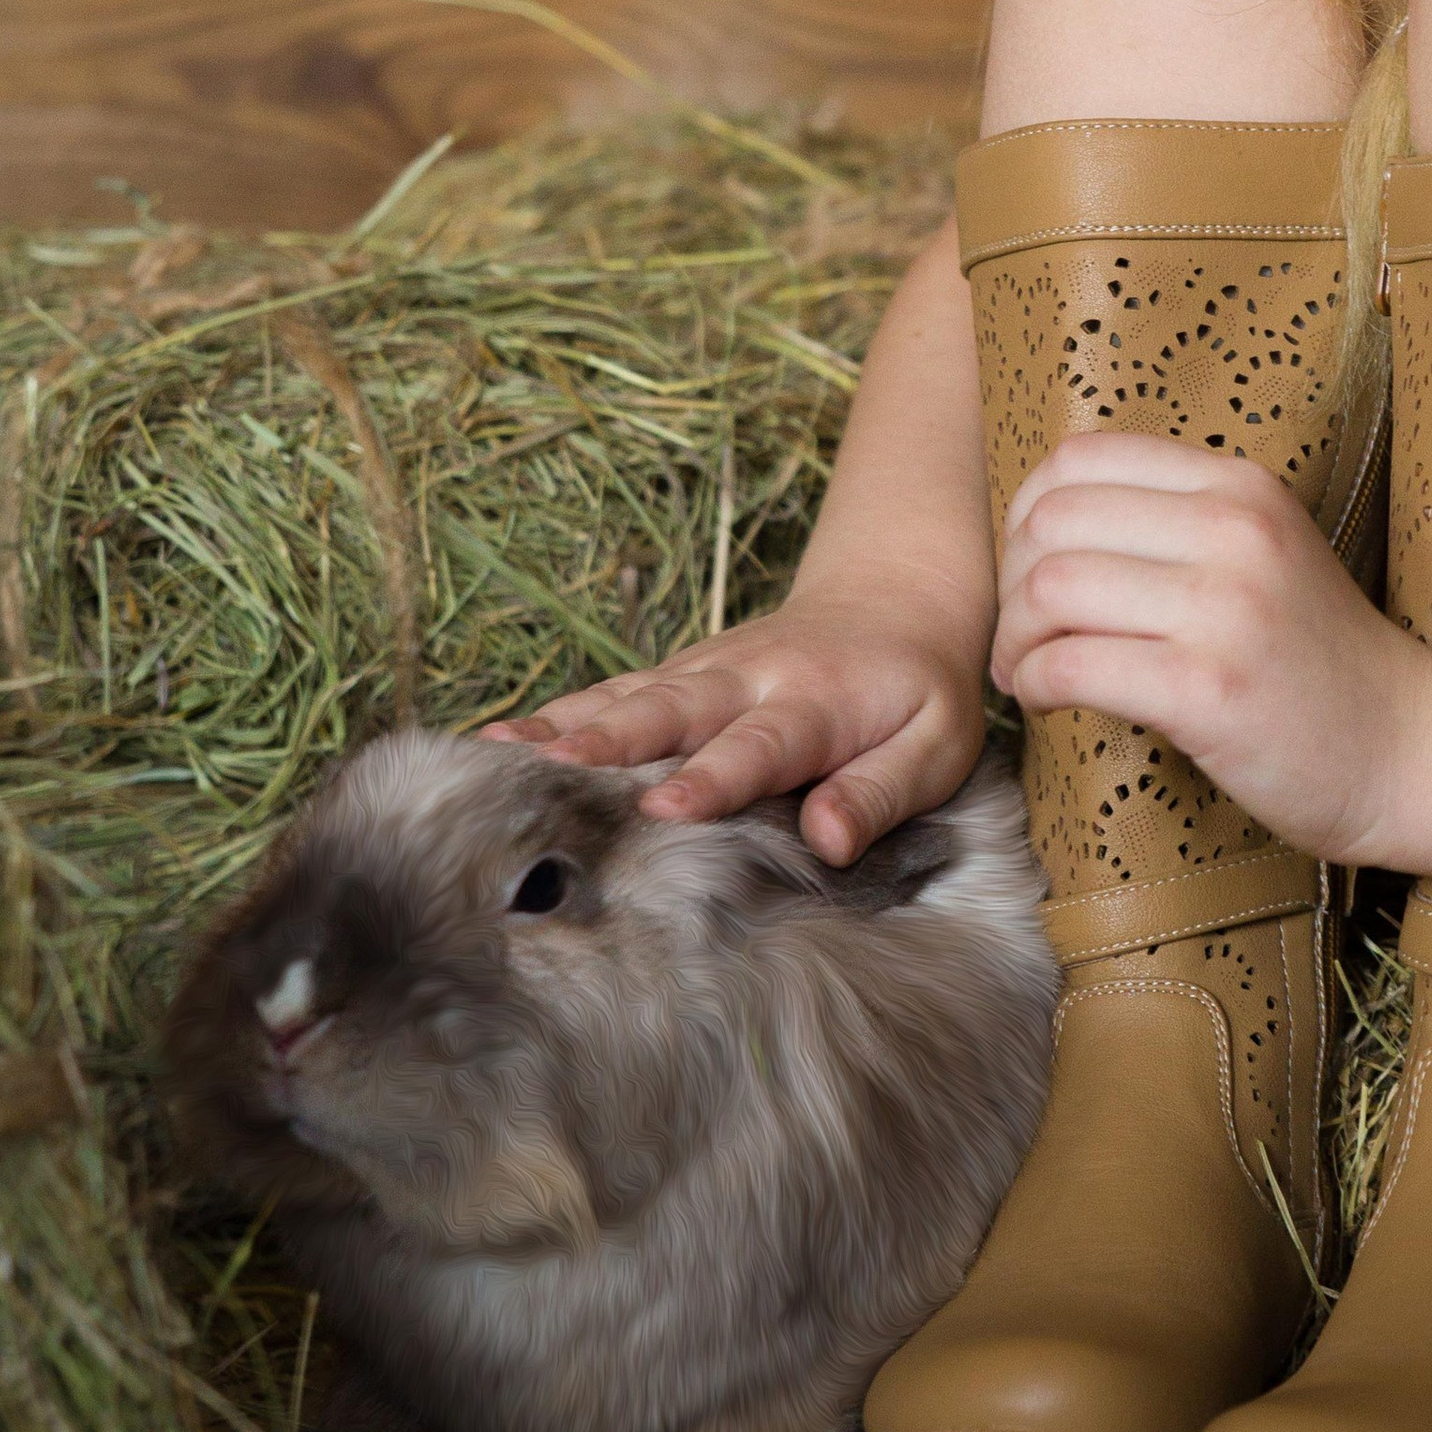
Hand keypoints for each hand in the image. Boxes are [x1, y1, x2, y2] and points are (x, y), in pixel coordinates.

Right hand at [484, 599, 983, 858]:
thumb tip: (831, 840)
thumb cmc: (919, 689)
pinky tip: (498, 739)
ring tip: (494, 754)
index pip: (758, 745)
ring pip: (628, 695)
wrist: (895, 591)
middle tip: (549, 771)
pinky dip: (557, 713)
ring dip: (563, 724)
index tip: (665, 809)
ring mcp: (705, 670)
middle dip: (609, 740)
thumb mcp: (937, 744)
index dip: (711, 777)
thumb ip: (883, 790)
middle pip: (671, 709)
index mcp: (814, 703)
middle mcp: (747, 679)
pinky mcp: (680, 672)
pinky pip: (614, 691)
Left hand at [990, 433, 1431, 859]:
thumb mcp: (1259, 551)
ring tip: (1026, 670)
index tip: (1030, 570)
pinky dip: (1035, 682)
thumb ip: (1172, 519)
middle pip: (1051, 521)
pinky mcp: (1210, 691)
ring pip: (1050, 589)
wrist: (1407, 746)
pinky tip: (1048, 698)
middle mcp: (1234, 530)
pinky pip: (1073, 665)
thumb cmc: (1311, 657)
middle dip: (1009, 583)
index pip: (1081, 457)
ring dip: (1014, 639)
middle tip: (1021, 634)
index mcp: (1239, 485)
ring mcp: (1225, 609)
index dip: (1026, 513)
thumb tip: (1037, 521)